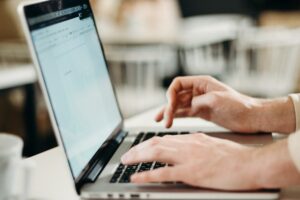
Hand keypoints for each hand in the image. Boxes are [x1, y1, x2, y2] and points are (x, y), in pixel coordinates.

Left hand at [121, 133, 258, 189]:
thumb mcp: (212, 145)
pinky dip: (147, 175)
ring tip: (125, 161)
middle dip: (137, 149)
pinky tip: (137, 177)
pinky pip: (163, 173)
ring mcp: (188, 158)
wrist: (250, 163)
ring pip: (155, 153)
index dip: (148, 143)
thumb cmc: (235, 157)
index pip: (164, 138)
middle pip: (155, 143)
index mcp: (192, 139)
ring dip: (137, 157)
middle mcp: (187, 145)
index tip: (139, 147)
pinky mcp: (191, 173)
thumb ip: (197, 146)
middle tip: (126, 155)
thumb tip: (185, 148)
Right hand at [156, 76, 294, 133]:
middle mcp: (198, 91)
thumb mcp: (217, 100)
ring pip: (179, 106)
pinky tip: (169, 121)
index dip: (171, 93)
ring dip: (169, 113)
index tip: (170, 104)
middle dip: (168, 106)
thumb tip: (187, 107)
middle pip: (176, 96)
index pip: (178, 84)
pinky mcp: (201, 112)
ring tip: (161, 122)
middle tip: (165, 119)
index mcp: (202, 82)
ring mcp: (199, 102)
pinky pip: (185, 113)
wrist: (252, 117)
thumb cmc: (239, 105)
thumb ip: (199, 101)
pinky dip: (176, 117)